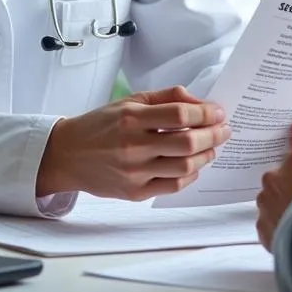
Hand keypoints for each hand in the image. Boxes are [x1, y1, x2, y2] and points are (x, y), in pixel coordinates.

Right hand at [36, 85, 231, 200]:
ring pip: (184, 167)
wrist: (68, 154)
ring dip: (206, 155)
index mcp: (131, 118)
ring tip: (211, 147)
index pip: (179, 115)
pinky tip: (193, 165)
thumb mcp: (128, 100)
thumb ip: (165, 98)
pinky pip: (172, 186)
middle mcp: (133, 146)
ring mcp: (134, 172)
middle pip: (187, 143)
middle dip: (213, 135)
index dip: (205, 113)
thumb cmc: (100, 125)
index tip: (218, 112)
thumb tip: (199, 102)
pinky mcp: (134, 193)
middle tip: (224, 129)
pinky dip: (189, 175)